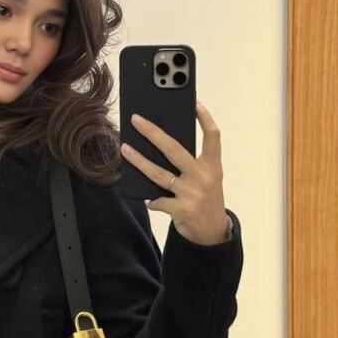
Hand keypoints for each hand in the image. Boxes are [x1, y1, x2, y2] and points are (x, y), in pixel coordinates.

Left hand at [120, 100, 228, 245]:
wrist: (213, 234)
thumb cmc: (207, 200)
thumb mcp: (209, 179)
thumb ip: (194, 164)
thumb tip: (162, 145)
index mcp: (213, 166)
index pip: (213, 136)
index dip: (205, 118)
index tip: (194, 103)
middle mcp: (204, 177)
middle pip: (174, 149)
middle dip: (152, 132)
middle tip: (136, 120)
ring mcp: (192, 193)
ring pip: (158, 173)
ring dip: (138, 160)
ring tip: (124, 149)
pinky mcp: (181, 210)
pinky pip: (158, 200)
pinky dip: (152, 200)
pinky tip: (147, 198)